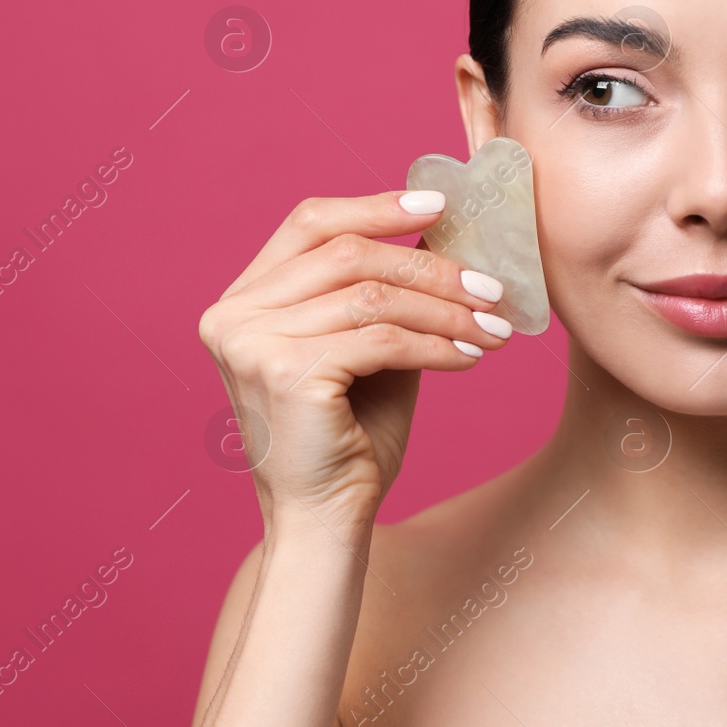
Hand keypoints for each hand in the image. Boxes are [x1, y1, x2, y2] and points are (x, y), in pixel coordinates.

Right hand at [198, 191, 512, 533]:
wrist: (323, 521)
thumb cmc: (348, 436)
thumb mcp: (368, 347)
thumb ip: (386, 290)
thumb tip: (441, 230)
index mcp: (243, 299)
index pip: (309, 224)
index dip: (375, 207)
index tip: (439, 205)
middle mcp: (234, 314)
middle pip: (348, 254)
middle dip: (431, 267)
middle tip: (492, 286)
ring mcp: (252, 343)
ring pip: (372, 296)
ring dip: (445, 309)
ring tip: (492, 326)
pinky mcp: (286, 374)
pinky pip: (380, 338)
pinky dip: (435, 343)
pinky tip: (469, 356)